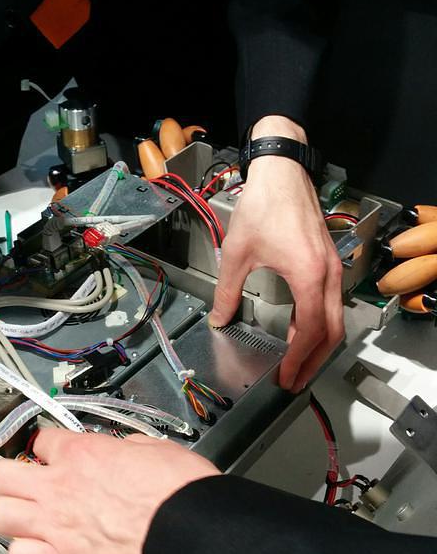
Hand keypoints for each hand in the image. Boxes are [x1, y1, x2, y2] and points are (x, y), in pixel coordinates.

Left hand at [0, 431, 219, 553]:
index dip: (45, 451)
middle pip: (0, 477)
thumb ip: (127, 449)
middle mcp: (59, 486)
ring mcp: (54, 526)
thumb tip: (123, 453)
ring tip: (25, 525)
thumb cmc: (182, 495)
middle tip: (21, 489)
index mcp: (83, 453)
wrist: (191, 536)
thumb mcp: (157, 449)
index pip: (41, 441)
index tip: (49, 460)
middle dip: (8, 481)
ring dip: (10, 519)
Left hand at [209, 118, 343, 391]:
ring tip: (298, 365)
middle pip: (331, 332)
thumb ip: (227, 291)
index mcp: (307, 275)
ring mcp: (331, 268)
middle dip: (313, 361)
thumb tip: (219, 319)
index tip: (284, 376)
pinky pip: (330, 303)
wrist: (282, 172)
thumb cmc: (264, 205)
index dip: (297, 358)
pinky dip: (318, 325)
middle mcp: (327, 274)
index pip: (309, 330)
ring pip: (335, 320)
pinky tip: (298, 333)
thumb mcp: (237, 252)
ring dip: (318, 346)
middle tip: (294, 381)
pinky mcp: (327, 262)